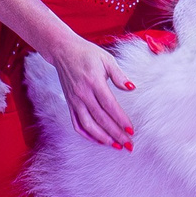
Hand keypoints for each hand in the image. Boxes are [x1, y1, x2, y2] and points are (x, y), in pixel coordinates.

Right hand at [51, 35, 137, 149]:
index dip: (121, 119)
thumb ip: (119, 75)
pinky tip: (98, 140)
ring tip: (116, 145)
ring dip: (102, 138)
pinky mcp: (69, 103)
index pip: (109, 105)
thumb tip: (131, 88)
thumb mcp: (106, 59)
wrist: (63, 51)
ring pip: (88, 125)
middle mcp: (82, 94)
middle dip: (116, 133)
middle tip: (128, 144)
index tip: (131, 130)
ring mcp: (74, 100)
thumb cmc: (86, 53)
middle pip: (101, 118)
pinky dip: (87, 134)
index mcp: (93, 82)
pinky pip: (77, 123)